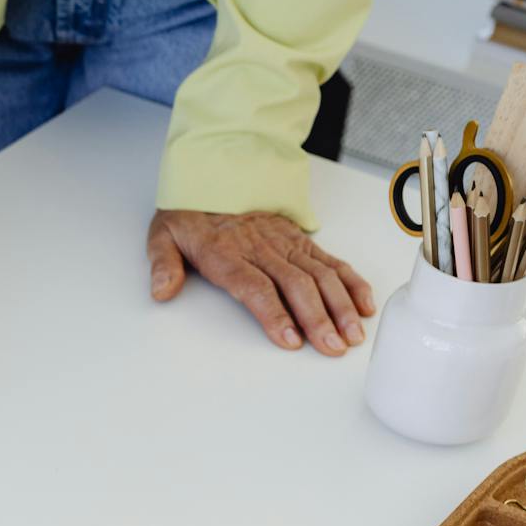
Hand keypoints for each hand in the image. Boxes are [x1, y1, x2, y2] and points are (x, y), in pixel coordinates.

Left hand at [148, 209, 374, 355]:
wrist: (212, 177)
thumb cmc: (189, 215)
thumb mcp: (162, 236)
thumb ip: (162, 265)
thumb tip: (161, 291)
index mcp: (226, 254)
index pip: (255, 287)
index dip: (274, 314)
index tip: (291, 339)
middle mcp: (261, 250)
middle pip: (295, 286)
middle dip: (318, 319)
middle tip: (332, 348)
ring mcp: (285, 245)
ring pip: (319, 275)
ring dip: (340, 306)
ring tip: (353, 335)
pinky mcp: (300, 241)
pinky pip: (330, 261)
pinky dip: (350, 282)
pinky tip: (363, 305)